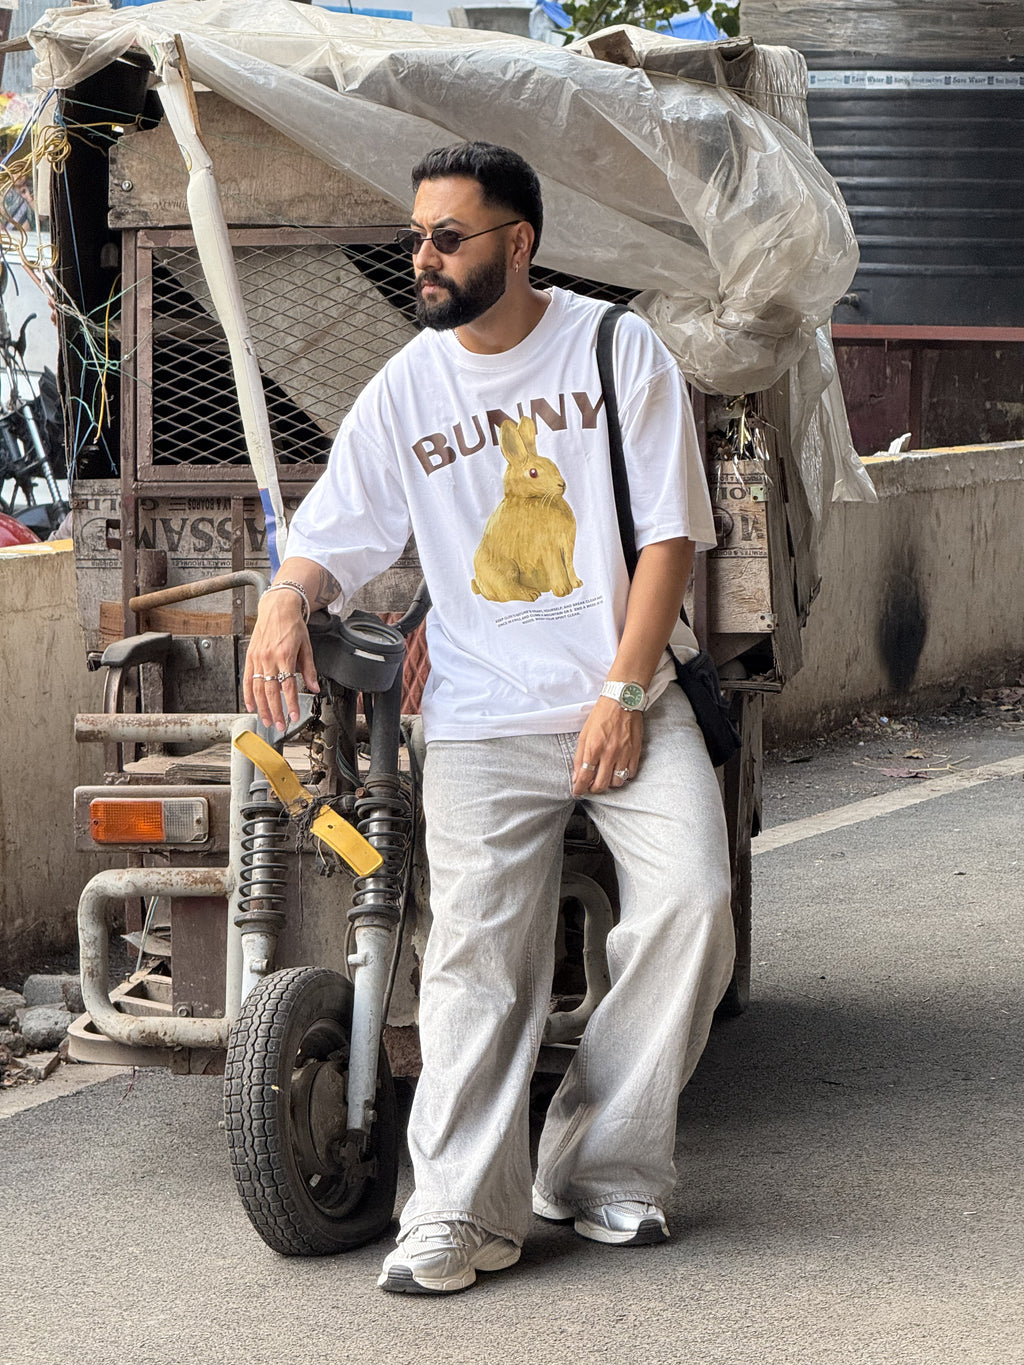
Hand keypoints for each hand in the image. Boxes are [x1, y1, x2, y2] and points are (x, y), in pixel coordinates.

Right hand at [243, 591, 318, 729]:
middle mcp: (269, 658)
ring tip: (266, 721)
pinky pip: (247, 679)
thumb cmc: (293, 625)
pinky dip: (248, 695)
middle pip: (270, 691)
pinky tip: (252, 706)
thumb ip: (309, 669)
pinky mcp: (250, 656)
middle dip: (275, 711)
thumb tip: (314, 688)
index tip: (294, 716)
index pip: (288, 686)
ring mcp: (258, 658)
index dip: (291, 704)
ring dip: (262, 707)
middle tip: (279, 726)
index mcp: (285, 656)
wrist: (278, 608)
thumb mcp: (306, 646)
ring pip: (257, 688)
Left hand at [572, 696, 642, 795]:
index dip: (579, 789)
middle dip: (593, 789)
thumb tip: (576, 776)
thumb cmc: (601, 716)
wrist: (622, 701)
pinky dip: (624, 775)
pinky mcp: (636, 752)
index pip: (584, 777)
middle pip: (601, 784)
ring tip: (605, 776)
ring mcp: (624, 754)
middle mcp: (609, 753)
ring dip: (609, 783)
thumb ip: (579, 757)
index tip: (577, 792)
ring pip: (617, 782)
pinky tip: (618, 769)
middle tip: (591, 786)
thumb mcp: (584, 734)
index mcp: (593, 748)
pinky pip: (630, 773)